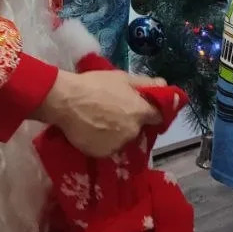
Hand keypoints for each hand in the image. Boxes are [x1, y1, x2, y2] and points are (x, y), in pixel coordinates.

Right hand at [34, 69, 164, 157]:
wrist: (66, 101)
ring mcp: (117, 144)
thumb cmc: (94, 85)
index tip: (142, 109)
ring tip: (99, 121)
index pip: (157, 117)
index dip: (150, 112)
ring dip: (116, 133)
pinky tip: (91, 131)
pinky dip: (102, 142)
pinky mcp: (102, 153)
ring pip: (122, 139)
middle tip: (112, 112)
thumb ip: (146, 83)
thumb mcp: (121, 78)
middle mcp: (133, 131)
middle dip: (130, 122)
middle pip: (137, 129)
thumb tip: (165, 86)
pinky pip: (107, 148)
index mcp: (140, 112)